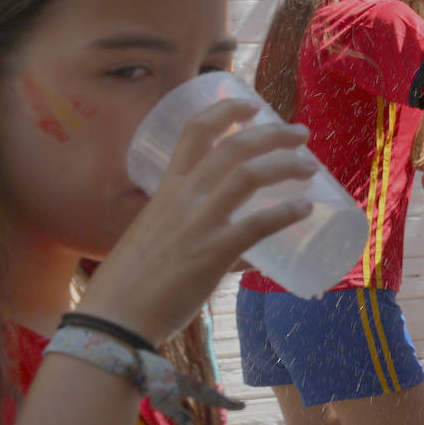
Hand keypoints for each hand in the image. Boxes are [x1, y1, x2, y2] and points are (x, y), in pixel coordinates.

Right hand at [82, 98, 316, 344]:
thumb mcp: (159, 242)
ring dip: (286, 165)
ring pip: (248, 175)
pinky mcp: (212, 254)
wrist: (113, 320)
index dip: (225, 111)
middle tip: (301, 134)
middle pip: (233, 147)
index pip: (193, 132)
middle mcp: (182, 199)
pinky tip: (305, 209)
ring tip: (310, 167)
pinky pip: (257, 224)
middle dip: (272, 133)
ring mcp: (198, 224)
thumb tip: (249, 256)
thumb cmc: (132, 285)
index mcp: (166, 190)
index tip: (250, 104)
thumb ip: (200, 239)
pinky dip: (286, 212)